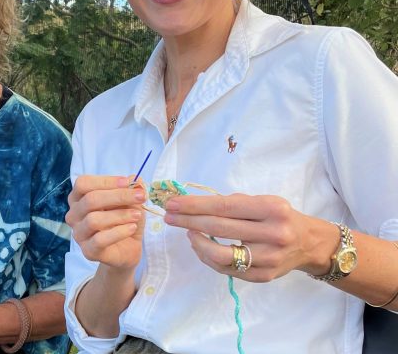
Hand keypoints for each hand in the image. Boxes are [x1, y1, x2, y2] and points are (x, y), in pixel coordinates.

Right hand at [65, 175, 146, 267]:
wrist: (127, 250)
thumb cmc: (124, 221)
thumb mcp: (131, 202)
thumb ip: (131, 190)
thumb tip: (137, 179)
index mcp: (78, 198)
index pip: (84, 183)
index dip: (106, 181)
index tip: (128, 182)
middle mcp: (74, 214)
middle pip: (90, 200)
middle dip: (118, 196)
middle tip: (140, 196)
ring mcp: (79, 234)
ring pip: (94, 220)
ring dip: (120, 215)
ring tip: (137, 215)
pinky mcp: (88, 251)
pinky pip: (100, 240)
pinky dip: (119, 232)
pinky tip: (132, 228)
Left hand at [164, 193, 336, 281]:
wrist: (309, 243)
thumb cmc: (278, 217)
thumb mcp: (262, 201)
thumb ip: (232, 203)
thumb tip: (191, 205)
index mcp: (271, 209)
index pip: (224, 206)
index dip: (195, 205)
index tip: (172, 203)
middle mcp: (273, 233)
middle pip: (219, 227)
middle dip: (188, 221)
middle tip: (169, 216)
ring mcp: (269, 258)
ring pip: (220, 254)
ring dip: (197, 242)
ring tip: (188, 233)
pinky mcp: (264, 276)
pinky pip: (227, 269)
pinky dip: (208, 257)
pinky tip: (201, 246)